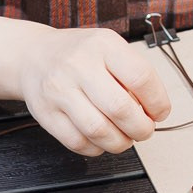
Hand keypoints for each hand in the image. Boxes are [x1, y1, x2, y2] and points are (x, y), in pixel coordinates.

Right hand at [18, 27, 172, 156]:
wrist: (33, 55)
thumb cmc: (79, 54)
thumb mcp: (109, 46)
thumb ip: (132, 73)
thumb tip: (154, 110)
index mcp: (103, 45)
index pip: (141, 77)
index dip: (158, 102)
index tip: (160, 112)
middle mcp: (78, 66)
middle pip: (120, 109)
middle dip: (141, 128)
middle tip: (144, 130)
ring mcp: (59, 91)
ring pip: (99, 131)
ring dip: (120, 142)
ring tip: (124, 137)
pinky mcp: (46, 114)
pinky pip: (78, 142)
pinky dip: (97, 148)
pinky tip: (102, 139)